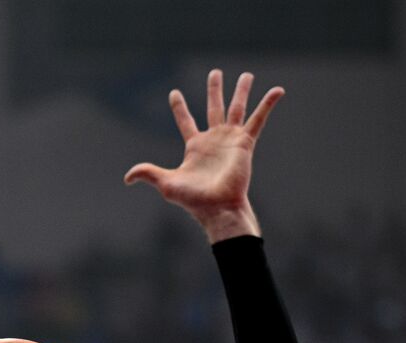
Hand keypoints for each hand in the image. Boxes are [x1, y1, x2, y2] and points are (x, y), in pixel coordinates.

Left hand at [124, 70, 282, 241]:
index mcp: (195, 147)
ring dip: (241, 91)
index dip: (179, 107)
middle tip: (215, 72)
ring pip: (236, 109)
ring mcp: (230, 140)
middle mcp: (213, 140)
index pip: (185, 121)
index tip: (174, 93)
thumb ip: (148, 174)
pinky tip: (277, 90)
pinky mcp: (245, 143)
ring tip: (246, 75)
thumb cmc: (193, 199)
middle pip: (213, 108)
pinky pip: (258, 119)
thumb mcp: (166, 183)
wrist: (217, 207)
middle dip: (214, 90)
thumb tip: (127, 177)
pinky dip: (268, 104)